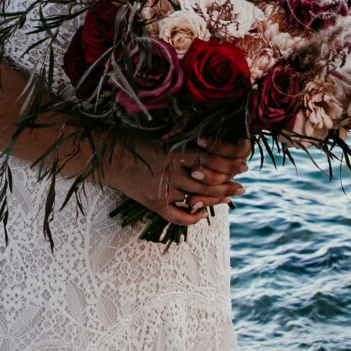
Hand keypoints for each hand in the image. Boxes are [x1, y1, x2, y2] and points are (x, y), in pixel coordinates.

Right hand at [105, 134, 250, 226]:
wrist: (107, 157)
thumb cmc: (134, 140)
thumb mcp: (160, 132)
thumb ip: (183, 135)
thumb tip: (207, 133)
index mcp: (174, 149)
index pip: (211, 156)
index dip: (230, 160)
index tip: (243, 162)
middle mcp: (172, 169)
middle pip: (210, 180)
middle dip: (230, 182)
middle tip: (243, 185)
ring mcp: (163, 188)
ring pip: (199, 198)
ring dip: (218, 199)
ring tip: (231, 197)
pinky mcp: (154, 203)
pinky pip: (178, 216)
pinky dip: (192, 218)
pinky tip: (201, 214)